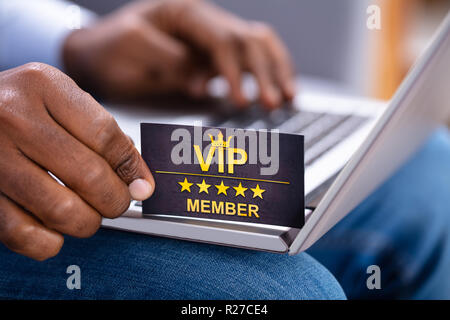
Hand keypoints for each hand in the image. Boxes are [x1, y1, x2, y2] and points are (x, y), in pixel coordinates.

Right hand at [0, 63, 154, 259]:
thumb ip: (96, 130)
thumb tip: (135, 176)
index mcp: (43, 86)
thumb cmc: (17, 106)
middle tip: (116, 202)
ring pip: (61, 209)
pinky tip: (55, 231)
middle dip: (115, 200)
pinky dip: (49, 242)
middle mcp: (14, 117)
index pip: (106, 136)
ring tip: (88, 215)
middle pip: (89, 175)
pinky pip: (22, 233)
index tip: (143, 185)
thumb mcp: (57, 97)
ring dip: (86, 222)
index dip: (133, 168)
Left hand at [63, 0, 294, 108]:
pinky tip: (281, 85)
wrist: (97, 50)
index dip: (235, 71)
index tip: (242, 100)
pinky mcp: (213, 53)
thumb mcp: (130, 48)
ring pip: (258, 43)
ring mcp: (212, 34)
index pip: (223, 40)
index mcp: (186, 12)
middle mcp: (205, 18)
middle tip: (273, 104)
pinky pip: (251, 54)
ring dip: (276, 69)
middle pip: (249, 39)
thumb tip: (203, 81)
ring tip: (289, 97)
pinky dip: (269, 69)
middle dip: (264, 73)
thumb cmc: (110, 48)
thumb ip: (168, 59)